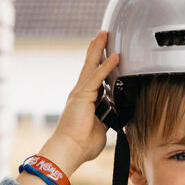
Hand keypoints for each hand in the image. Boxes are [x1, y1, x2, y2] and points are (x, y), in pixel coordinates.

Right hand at [52, 30, 119, 165]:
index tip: (105, 53)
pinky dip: (107, 65)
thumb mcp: (101, 128)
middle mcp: (81, 93)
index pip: (94, 77)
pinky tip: (115, 56)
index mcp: (85, 100)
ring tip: (104, 34)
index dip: (99, 64)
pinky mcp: (83, 95)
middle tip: (102, 35)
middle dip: (96, 49)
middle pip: (90, 65)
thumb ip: (108, 119)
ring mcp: (81, 92)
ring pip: (91, 65)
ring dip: (99, 49)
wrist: (69, 150)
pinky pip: (97, 76)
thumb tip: (115, 117)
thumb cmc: (81, 144)